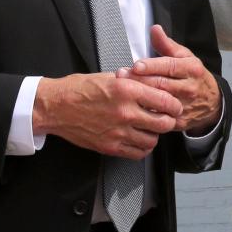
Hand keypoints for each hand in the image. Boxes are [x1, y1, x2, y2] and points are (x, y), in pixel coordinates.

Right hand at [33, 71, 181, 159]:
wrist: (56, 107)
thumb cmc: (80, 89)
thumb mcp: (110, 77)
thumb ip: (134, 82)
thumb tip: (153, 84)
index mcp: (127, 90)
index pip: (165, 101)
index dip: (174, 105)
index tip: (175, 106)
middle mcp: (125, 112)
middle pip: (163, 123)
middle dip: (168, 121)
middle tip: (166, 118)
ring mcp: (117, 132)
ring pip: (152, 140)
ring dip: (154, 135)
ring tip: (150, 128)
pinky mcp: (109, 146)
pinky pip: (137, 153)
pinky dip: (142, 148)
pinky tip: (138, 140)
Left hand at [117, 26, 221, 134]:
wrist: (211, 103)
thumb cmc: (193, 76)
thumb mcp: (185, 57)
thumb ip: (167, 44)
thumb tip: (154, 29)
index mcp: (192, 69)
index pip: (170, 66)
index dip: (151, 66)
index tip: (135, 65)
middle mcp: (190, 87)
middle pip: (161, 83)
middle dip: (139, 79)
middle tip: (121, 75)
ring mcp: (185, 105)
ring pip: (159, 101)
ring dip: (140, 96)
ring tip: (123, 90)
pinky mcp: (180, 120)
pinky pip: (159, 117)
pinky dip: (145, 112)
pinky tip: (132, 106)